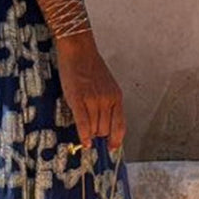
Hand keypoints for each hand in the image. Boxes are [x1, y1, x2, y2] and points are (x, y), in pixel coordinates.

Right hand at [55, 32, 125, 152]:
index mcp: (116, 96)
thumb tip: (103, 125)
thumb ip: (108, 103)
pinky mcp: (78, 100)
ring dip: (89, 132)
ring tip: (83, 125)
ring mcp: (93, 100)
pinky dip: (84, 136)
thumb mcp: (107, 85)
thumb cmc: (90, 66)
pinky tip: (84, 143)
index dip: (116, 139)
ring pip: (94, 129)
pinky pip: (83, 124)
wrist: (78, 50)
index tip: (112, 148)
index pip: (120, 125)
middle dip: (98, 134)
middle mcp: (107, 100)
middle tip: (90, 131)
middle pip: (105, 130)